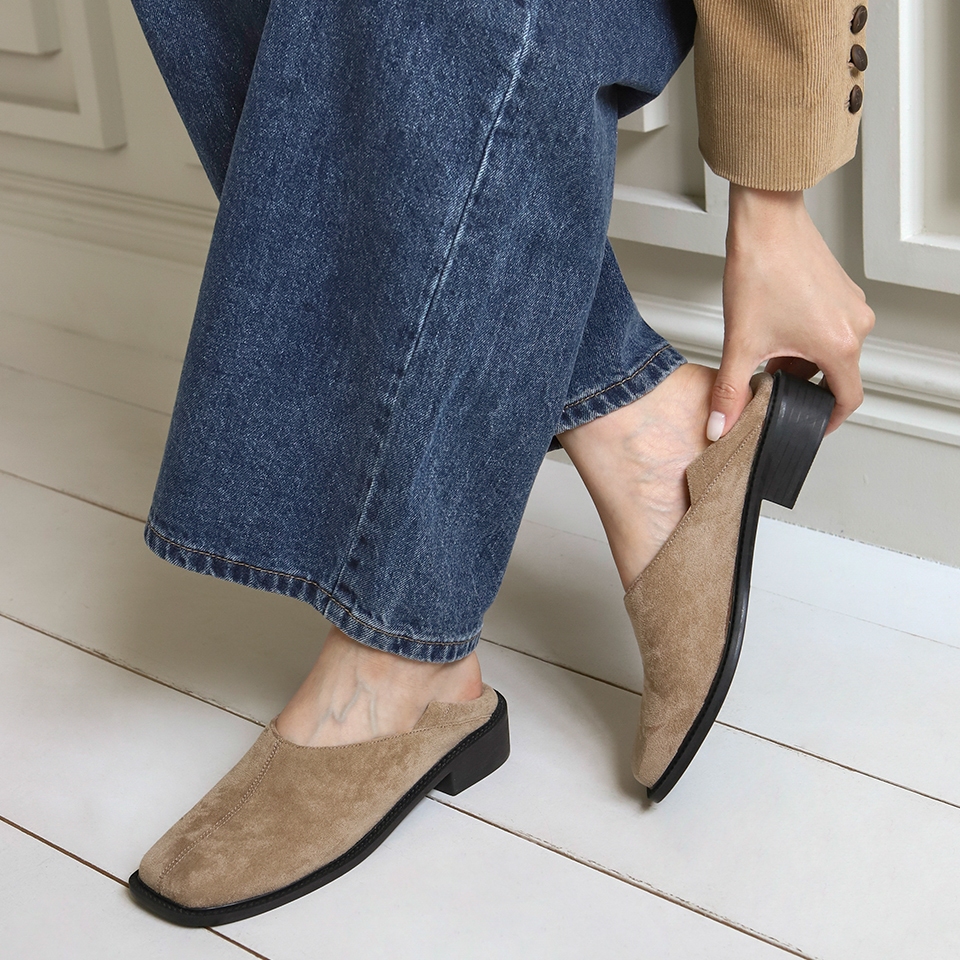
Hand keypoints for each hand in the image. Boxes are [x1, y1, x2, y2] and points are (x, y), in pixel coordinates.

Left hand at [707, 184, 874, 440]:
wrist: (765, 221)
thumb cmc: (761, 271)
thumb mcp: (741, 343)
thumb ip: (730, 392)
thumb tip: (721, 427)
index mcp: (840, 345)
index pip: (847, 400)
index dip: (827, 420)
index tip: (809, 425)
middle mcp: (856, 325)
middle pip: (834, 375)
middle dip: (800, 386)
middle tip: (768, 387)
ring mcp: (851, 305)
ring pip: (828, 350)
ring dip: (798, 361)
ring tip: (763, 354)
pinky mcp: (841, 290)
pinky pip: (828, 327)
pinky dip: (803, 338)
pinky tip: (772, 330)